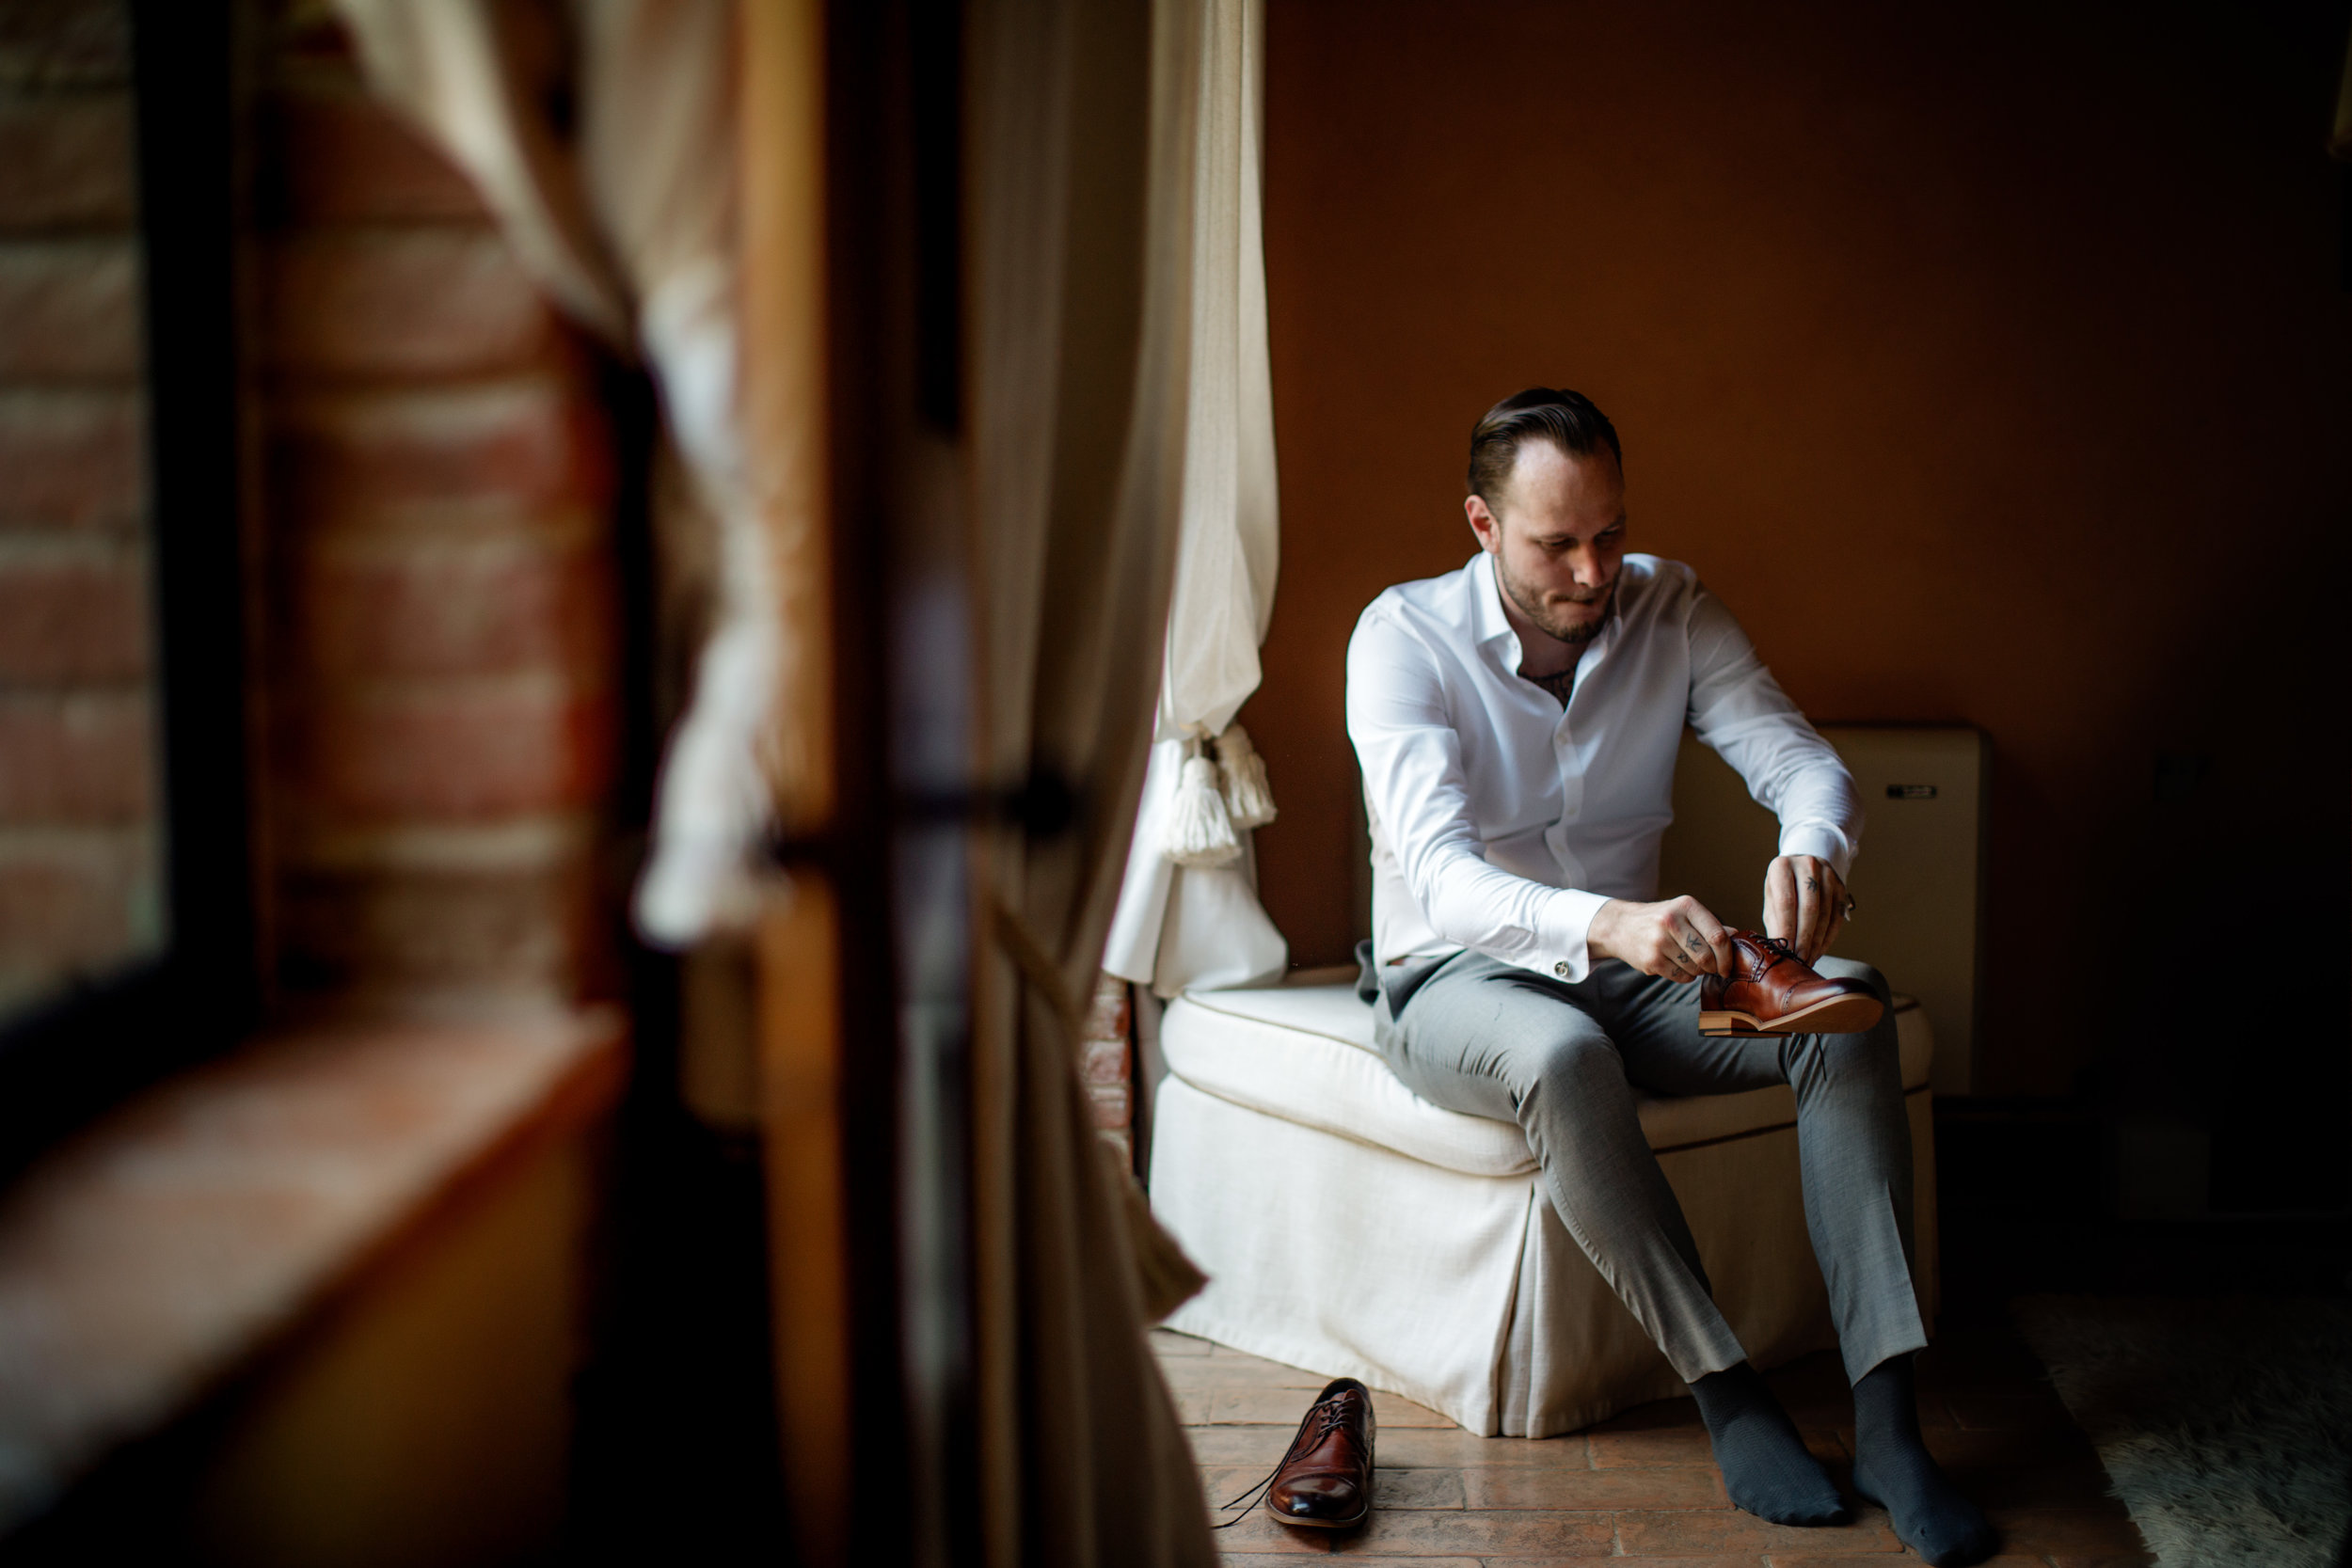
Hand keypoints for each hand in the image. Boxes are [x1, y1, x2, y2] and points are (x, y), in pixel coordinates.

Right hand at [1588, 895, 1732, 983]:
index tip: (1728, 965)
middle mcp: (1671, 921)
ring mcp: (1659, 941)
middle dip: (1714, 967)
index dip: (1727, 956)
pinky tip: (1678, 966)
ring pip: (1695, 969)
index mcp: (1685, 906)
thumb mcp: (1684, 913)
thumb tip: (1738, 936)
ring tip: (1690, 962)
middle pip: (1707, 956)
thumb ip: (1711, 924)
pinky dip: (1685, 976)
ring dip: (1698, 971)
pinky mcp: (1651, 960)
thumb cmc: (1660, 919)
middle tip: (1712, 968)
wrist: (1621, 926)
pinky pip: (1681, 977)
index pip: (1717, 936)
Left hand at [1764, 854, 1846, 963]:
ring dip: (1816, 941)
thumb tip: (1778, 950)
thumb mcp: (1772, 900)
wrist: (1802, 867)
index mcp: (1782, 867)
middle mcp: (1807, 866)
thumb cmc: (1782, 888)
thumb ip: (1775, 921)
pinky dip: (1828, 937)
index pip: (1786, 902)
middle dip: (1803, 938)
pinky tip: (1819, 950)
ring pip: (1825, 914)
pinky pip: (1837, 916)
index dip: (1786, 929)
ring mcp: (1827, 874)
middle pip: (1809, 908)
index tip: (1785, 950)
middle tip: (1798, 960)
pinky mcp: (1841, 886)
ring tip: (1807, 959)